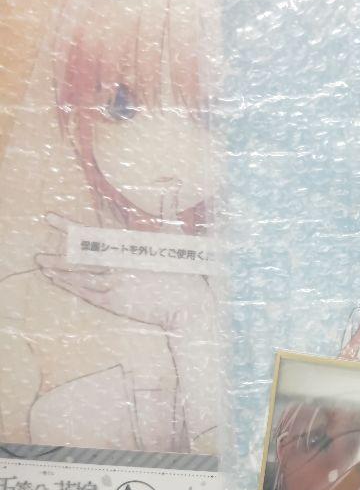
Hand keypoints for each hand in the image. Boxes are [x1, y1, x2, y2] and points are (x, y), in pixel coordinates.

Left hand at [36, 213, 211, 334]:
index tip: (50, 218)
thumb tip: (171, 184)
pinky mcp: (115, 302)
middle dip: (57, 255)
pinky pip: (86, 294)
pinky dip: (69, 287)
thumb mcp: (176, 237)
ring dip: (58, 271)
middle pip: (79, 258)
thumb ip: (166, 210)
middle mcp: (117, 265)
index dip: (68, 226)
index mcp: (128, 247)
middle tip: (38, 255)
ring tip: (42, 264)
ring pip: (79, 276)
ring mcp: (114, 284)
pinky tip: (57, 281)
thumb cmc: (185, 271)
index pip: (92, 233)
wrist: (190, 305)